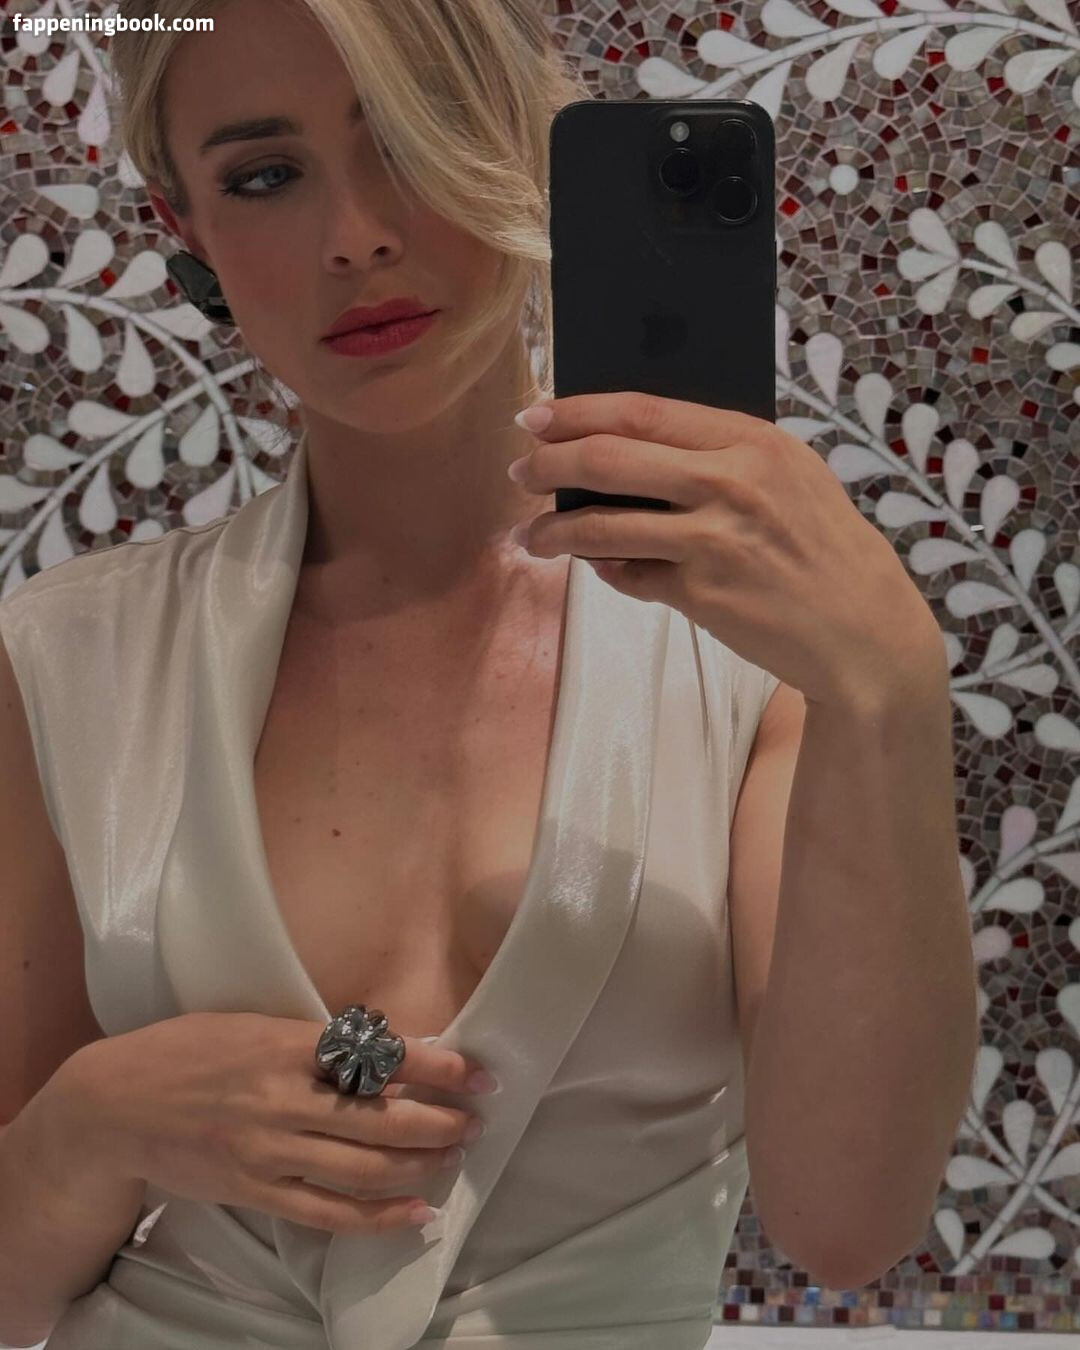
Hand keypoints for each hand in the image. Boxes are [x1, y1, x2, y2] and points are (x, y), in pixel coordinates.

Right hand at [63, 1012, 490, 1234]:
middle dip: (440, 1121)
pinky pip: (328, 1213)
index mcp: (286, 1046)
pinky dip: (378, 1217)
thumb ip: (314, 1040)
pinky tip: (416, 1212)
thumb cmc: (189, 1050)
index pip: (379, 1057)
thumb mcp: (254, 1023)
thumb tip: (384, 1050)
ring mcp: (268, 1151)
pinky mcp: (255, 1192)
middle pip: (382, 1119)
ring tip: (454, 1156)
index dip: (436, 1067)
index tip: (477, 1073)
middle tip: (475, 1119)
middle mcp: (282, 1099)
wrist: (117, 1105)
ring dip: (420, 1165)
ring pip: (364, 1169)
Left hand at [510, 391, 943, 708]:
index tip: (535, 414)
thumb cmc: (824, 548)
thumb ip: (719, 457)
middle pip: (608, 460)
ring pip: (603, 526)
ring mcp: (712, 540)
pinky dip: (607, 573)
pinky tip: (600, 571)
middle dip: (547, 463)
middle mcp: (729, 482)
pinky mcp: (701, 594)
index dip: (577, 410)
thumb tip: (632, 451)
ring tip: (531, 537)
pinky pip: (629, 577)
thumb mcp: (788, 477)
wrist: (862, 630)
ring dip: (554, 531)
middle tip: (518, 472)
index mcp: (750, 441)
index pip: (642, 412)